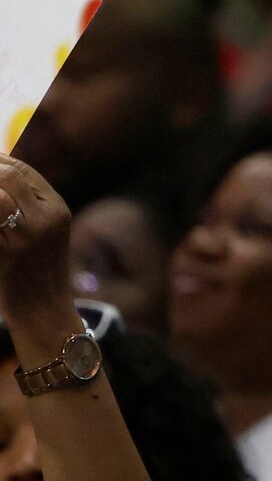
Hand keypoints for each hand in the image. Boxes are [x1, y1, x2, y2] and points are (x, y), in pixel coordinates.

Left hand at [0, 155, 75, 330]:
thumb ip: (28, 204)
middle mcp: (45, 218)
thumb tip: (1, 174)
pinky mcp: (7, 254)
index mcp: (56, 209)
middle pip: (8, 178)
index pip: (23, 171)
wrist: (43, 309)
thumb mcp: (46, 231)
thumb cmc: (38, 269)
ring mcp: (26, 237)